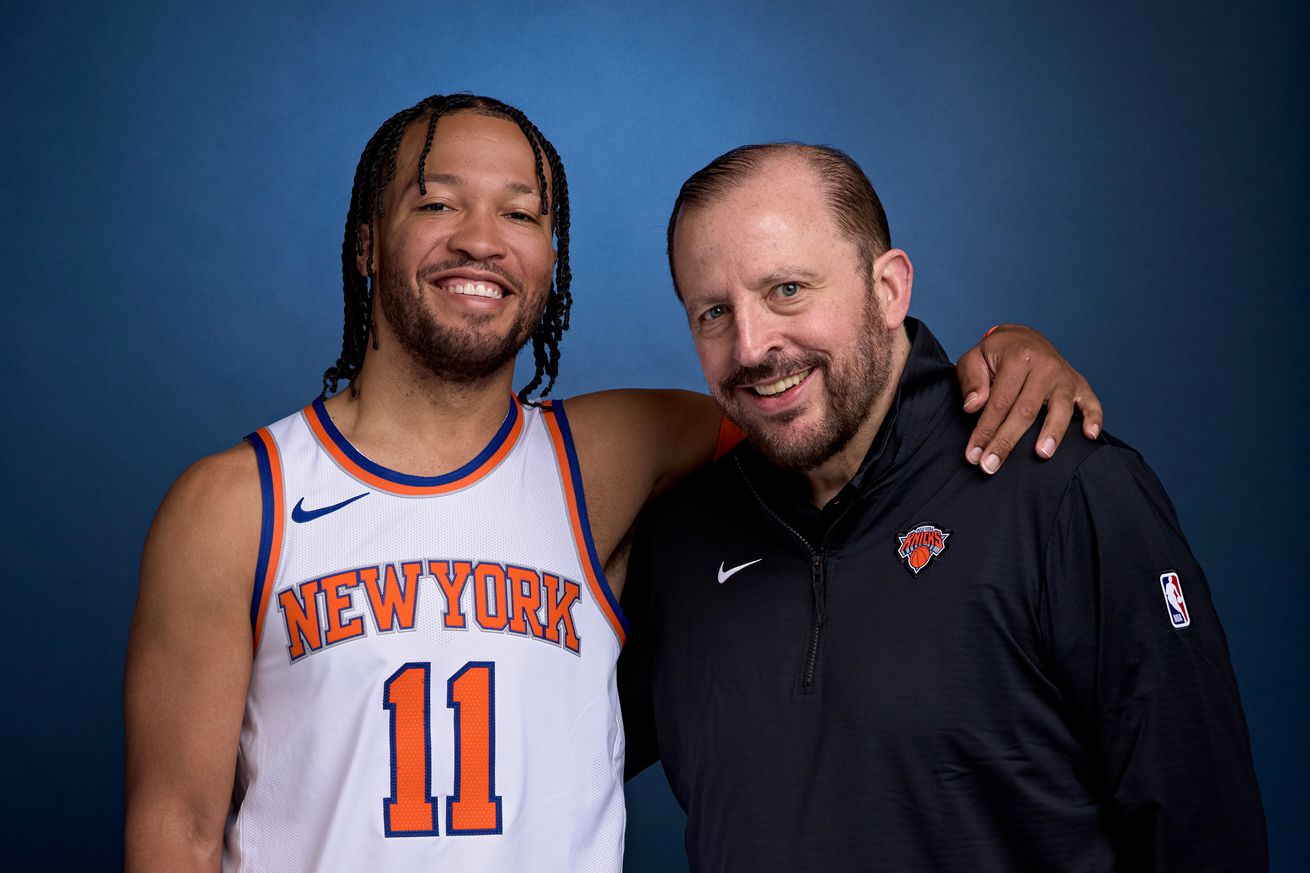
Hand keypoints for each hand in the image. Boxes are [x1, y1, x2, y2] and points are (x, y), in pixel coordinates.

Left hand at [956, 323, 1102, 473]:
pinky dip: (1094, 419)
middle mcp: (1044, 366)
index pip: (999, 402)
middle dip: (1007, 441)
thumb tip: (973, 406)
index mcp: (1017, 358)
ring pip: (1059, 409)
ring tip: (1042, 454)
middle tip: (990, 466)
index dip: (985, 431)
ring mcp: (1064, 376)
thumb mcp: (973, 359)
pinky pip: (1091, 403)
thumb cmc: (995, 354)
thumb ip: (971, 381)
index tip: (973, 455)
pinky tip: (1090, 436)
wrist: (1023, 337)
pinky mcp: (1080, 385)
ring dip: (1052, 433)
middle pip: (1026, 410)